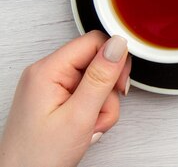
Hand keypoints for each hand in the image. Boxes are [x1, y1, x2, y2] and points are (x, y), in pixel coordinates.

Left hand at [0, 31, 131, 166]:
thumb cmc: (38, 156)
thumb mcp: (79, 116)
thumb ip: (100, 77)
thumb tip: (118, 44)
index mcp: (48, 70)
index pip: (94, 42)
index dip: (113, 60)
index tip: (119, 83)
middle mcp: (48, 74)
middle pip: (97, 62)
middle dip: (108, 89)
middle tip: (102, 109)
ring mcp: (52, 88)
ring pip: (97, 82)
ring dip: (103, 106)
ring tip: (90, 126)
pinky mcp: (58, 100)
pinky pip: (88, 96)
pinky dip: (94, 112)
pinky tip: (86, 128)